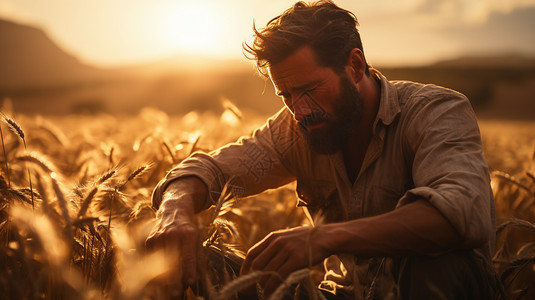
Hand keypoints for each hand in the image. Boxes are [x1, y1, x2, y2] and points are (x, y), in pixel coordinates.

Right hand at [145, 177, 207, 297]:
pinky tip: (156, 282)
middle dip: (174, 280)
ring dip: (162, 280)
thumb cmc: (188, 229)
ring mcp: (159, 237)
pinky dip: (153, 271)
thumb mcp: (198, 239)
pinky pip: (150, 259)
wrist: (174, 211)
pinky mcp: (149, 240)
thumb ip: (198, 258)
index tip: (190, 282)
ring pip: (159, 263)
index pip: (188, 255)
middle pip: (172, 261)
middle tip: (176, 294)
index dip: (189, 270)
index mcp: (188, 235)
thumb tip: (198, 278)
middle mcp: (172, 235)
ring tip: (165, 293)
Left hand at [240, 226, 330, 294]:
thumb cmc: (306, 240)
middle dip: (252, 280)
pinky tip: (271, 293)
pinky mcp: (296, 260)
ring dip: (263, 286)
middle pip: (258, 265)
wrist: (326, 237)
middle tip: (251, 290)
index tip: (242, 278)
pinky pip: (280, 276)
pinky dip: (273, 287)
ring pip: (268, 272)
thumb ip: (274, 247)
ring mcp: (287, 250)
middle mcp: (277, 242)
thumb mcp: (287, 238)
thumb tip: (261, 263)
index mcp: (273, 237)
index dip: (244, 268)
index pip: (252, 253)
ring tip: (264, 294)